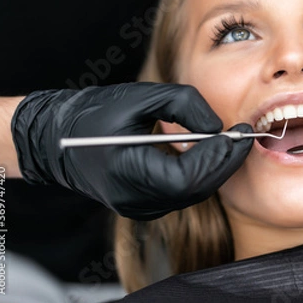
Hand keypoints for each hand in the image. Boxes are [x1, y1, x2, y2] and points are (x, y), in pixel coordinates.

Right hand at [11, 83, 252, 219]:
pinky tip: (211, 152)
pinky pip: (182, 192)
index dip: (219, 157)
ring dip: (216, 169)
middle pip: (196, 190)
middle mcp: (135, 199)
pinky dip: (201, 173)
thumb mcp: (141, 96)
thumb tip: (216, 127)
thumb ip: (184, 104)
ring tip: (233, 142)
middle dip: (225, 163)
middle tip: (245, 137)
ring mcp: (139, 206)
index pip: (188, 178)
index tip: (240, 134)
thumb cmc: (95, 112)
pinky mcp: (143, 203)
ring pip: (192, 194)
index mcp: (129, 174)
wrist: (57, 137)